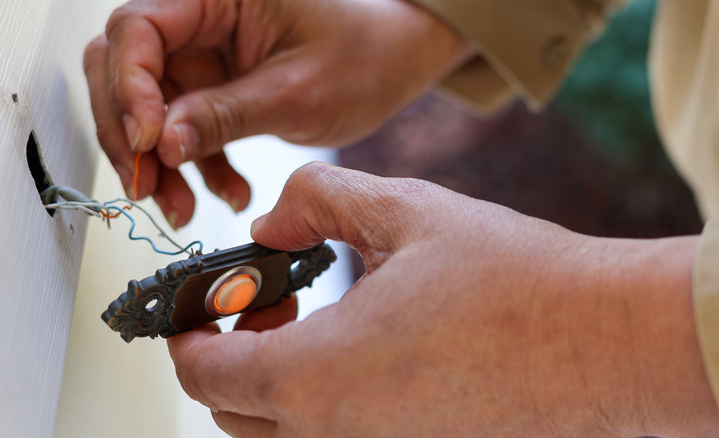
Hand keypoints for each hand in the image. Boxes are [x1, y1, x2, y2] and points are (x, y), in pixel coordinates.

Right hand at [83, 0, 468, 225]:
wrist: (392, 64)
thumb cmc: (362, 56)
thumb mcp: (297, 93)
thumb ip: (226, 115)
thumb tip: (160, 143)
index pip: (138, 28)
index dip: (129, 87)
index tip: (148, 140)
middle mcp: (199, 20)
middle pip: (123, 67)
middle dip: (128, 132)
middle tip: (145, 183)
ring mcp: (203, 57)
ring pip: (146, 108)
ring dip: (159, 163)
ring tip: (184, 208)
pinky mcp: (212, 89)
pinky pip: (182, 130)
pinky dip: (195, 168)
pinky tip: (230, 193)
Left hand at [168, 163, 716, 436]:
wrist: (606, 339)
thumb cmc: (512, 277)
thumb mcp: (403, 212)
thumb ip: (319, 201)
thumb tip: (273, 218)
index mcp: (319, 374)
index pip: (202, 374)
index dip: (184, 333)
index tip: (198, 305)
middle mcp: (337, 434)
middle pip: (233, 413)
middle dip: (229, 355)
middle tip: (270, 300)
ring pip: (280, 434)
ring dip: (273, 382)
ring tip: (318, 321)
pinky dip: (322, 401)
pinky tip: (367, 348)